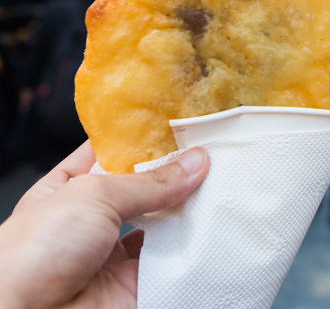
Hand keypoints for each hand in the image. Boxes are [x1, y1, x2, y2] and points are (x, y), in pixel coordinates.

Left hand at [0, 141, 208, 307]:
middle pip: (143, 190)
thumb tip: (194, 162)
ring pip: (161, 225)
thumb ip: (148, 181)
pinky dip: (189, 250)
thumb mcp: (93, 196)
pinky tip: (207, 229)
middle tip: (209, 154)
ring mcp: (112, 254)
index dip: (144, 140)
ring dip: (186, 211)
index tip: (181, 125)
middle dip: (174, 175)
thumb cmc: (32, 254)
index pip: (112, 154)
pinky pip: (169, 263)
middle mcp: (92, 220)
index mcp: (69, 188)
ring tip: (216, 186)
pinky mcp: (132, 284)